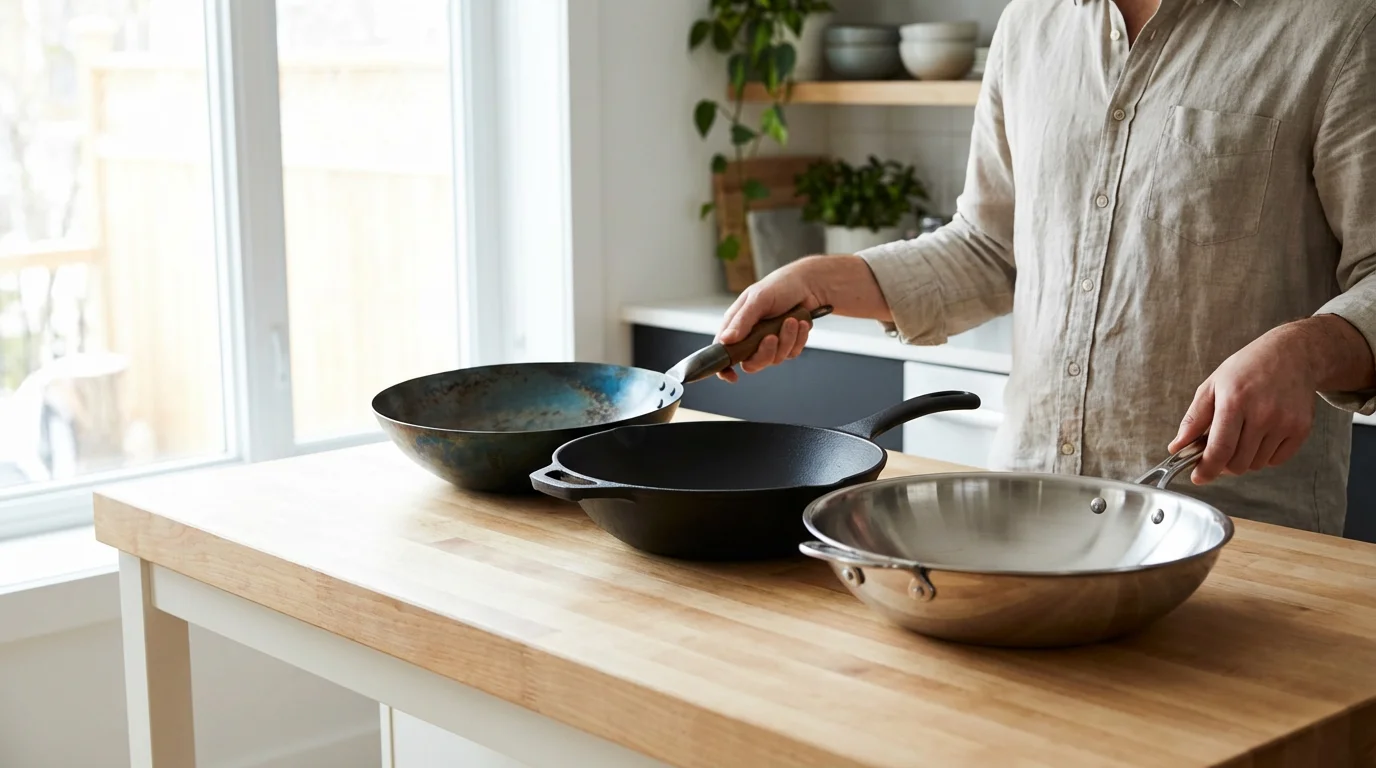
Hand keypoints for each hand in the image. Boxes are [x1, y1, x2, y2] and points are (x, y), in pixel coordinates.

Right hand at [714, 260, 828, 382]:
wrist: (808, 284)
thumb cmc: (779, 287)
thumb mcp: (758, 299)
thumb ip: (742, 321)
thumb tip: (725, 341)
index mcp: (736, 325)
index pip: (723, 352)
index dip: (724, 368)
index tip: (732, 376)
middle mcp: (750, 337)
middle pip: (751, 363)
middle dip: (764, 352)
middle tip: (772, 337)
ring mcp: (769, 343)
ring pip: (774, 359)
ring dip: (786, 339)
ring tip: (792, 320)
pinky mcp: (787, 344)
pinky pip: (791, 353)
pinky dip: (798, 338)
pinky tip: (800, 322)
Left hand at [1170, 327, 1316, 484]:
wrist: (1293, 354)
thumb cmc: (1247, 368)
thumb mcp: (1212, 386)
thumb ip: (1193, 419)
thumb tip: (1176, 447)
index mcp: (1235, 401)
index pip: (1220, 449)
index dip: (1206, 469)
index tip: (1198, 478)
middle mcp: (1263, 414)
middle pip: (1238, 463)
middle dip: (1223, 464)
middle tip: (1218, 450)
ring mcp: (1285, 423)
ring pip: (1256, 464)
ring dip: (1243, 458)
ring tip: (1241, 435)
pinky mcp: (1302, 429)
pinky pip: (1276, 460)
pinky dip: (1263, 455)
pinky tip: (1260, 435)